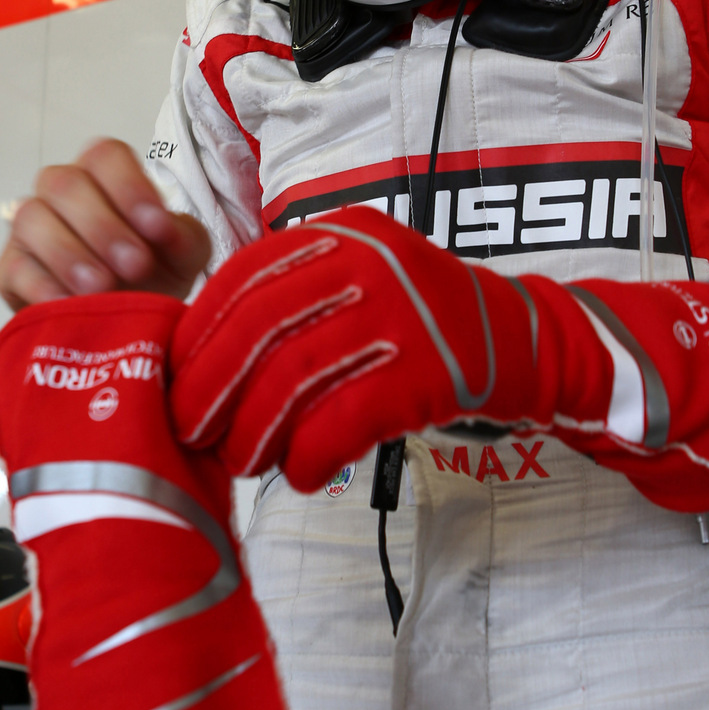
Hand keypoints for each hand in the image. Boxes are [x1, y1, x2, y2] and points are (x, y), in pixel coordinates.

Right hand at [0, 138, 209, 310]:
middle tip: (135, 265)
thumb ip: (186, 237)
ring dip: (69, 252)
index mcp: (104, 177)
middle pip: (65, 184)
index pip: (105, 155)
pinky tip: (69, 303)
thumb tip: (166, 232)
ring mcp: (31, 230)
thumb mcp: (185, 255)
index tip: (158, 227)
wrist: (129, 324)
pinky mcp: (12, 271)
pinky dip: (41, 285)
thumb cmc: (154, 273)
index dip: (130, 186)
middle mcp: (61, 194)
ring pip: (31, 218)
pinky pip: (15, 268)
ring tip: (102, 287)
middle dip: (103, 226)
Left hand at [169, 206, 708, 510]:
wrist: (534, 343)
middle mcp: (366, 261)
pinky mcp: (427, 370)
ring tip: (245, 463)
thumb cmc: (430, 326)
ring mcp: (400, 313)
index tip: (174, 384)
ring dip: (256, 433)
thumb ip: (294, 299)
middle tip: (192, 436)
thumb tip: (199, 358)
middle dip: (211, 390)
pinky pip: (345, 420)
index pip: (241, 282)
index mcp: (340, 233)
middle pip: (257, 330)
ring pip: (293, 379)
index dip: (198, 340)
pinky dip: (313, 456)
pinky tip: (305, 475)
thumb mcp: (362, 281)